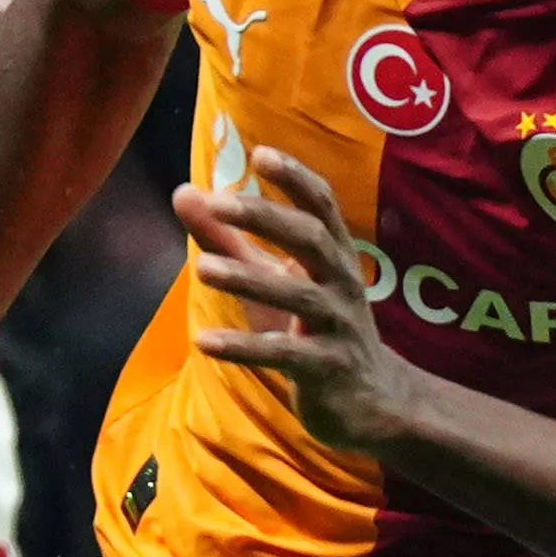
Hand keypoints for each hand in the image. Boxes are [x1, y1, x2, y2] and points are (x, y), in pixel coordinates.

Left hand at [177, 144, 421, 456]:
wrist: (372, 402)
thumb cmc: (313, 330)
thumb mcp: (271, 280)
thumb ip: (228, 240)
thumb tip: (183, 192)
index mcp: (334, 257)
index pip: (322, 206)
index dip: (296, 179)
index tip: (261, 153)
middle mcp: (343, 285)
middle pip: (312, 240)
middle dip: (267, 218)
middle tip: (218, 201)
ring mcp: (340, 328)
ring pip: (300, 298)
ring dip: (250, 281)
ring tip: (201, 269)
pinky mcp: (329, 370)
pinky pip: (286, 356)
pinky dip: (245, 348)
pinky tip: (204, 342)